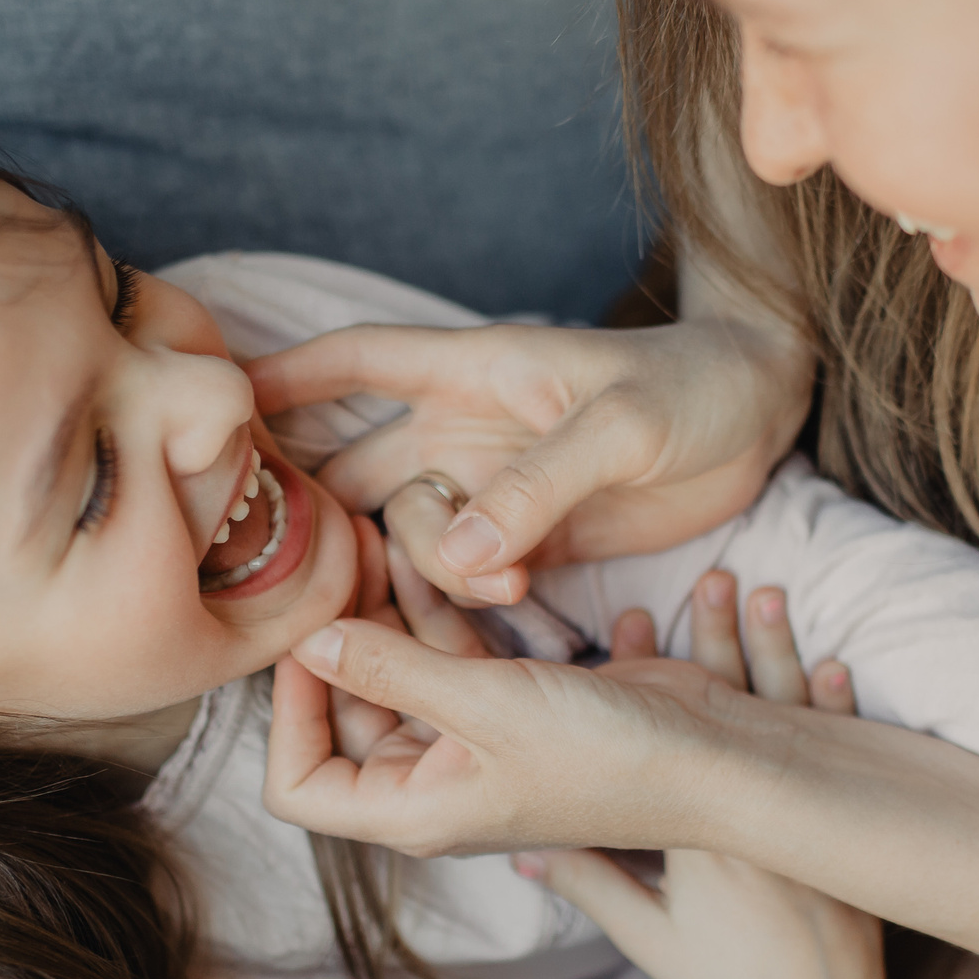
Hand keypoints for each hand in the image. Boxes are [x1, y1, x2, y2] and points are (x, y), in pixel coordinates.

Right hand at [247, 316, 809, 606]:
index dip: (282, 379)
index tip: (216, 405)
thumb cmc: (694, 387)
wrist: (762, 414)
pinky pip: (460, 577)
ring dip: (412, 573)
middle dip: (318, 515)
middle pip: (354, 471)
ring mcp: (490, 488)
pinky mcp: (526, 537)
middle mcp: (463, 431)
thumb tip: (458, 556)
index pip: (353, 362)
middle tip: (292, 571)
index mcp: (472, 372)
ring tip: (481, 592)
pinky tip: (495, 616)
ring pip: (402, 536)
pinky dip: (458, 603)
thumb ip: (540, 488)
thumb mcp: (622, 429)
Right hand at [516, 576, 883, 978]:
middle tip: (710, 577)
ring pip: (789, 716)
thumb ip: (589, 885)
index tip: (632, 617)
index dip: (650, 676)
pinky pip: (838, 753)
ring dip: (777, 652)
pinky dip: (836, 705)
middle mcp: (756, 817)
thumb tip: (522, 852)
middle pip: (734, 710)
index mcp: (700, 836)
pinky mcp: (838, 826)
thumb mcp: (646, 936)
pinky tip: (835, 661)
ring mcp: (804, 819)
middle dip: (720, 641)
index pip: (667, 736)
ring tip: (765, 591)